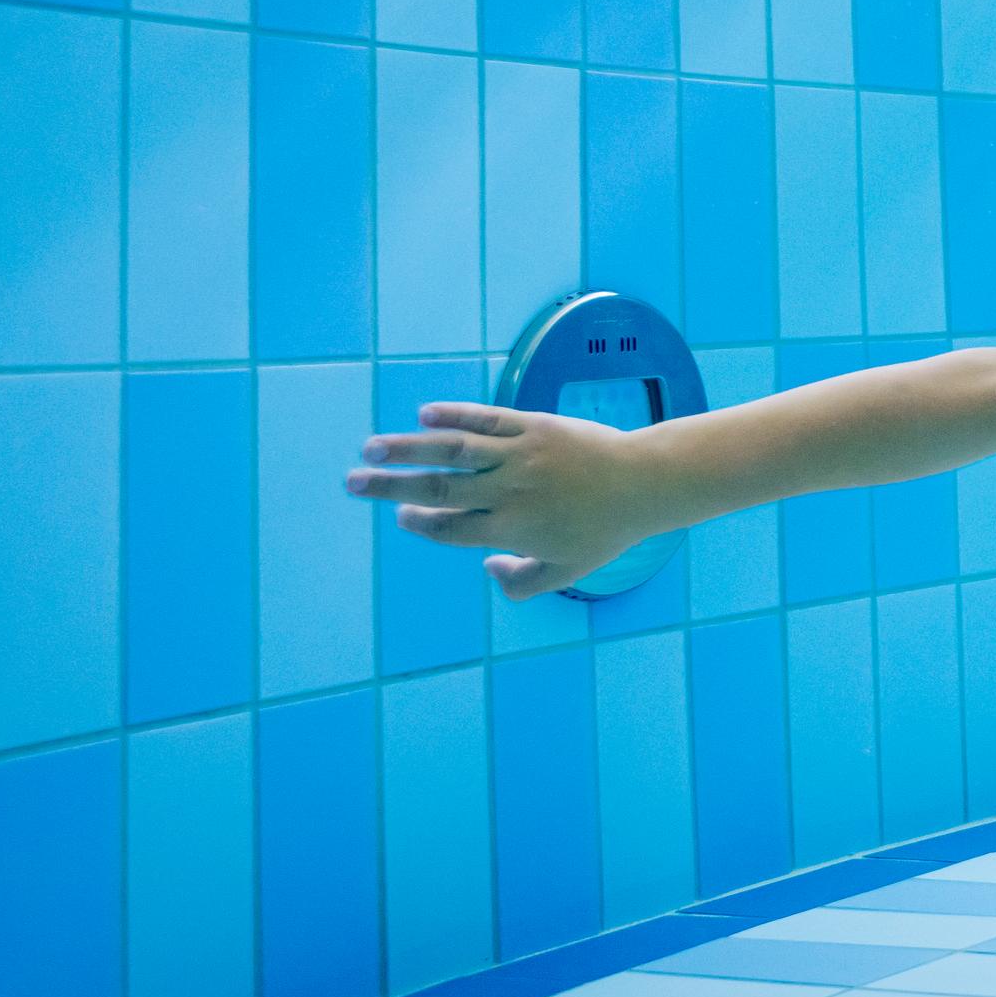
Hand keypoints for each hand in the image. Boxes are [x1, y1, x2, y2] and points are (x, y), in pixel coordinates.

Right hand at [347, 401, 669, 600]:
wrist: (644, 483)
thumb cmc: (605, 531)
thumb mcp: (566, 571)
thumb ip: (521, 581)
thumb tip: (485, 566)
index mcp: (511, 530)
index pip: (449, 528)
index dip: (419, 522)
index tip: (399, 515)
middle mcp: (508, 492)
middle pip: (438, 489)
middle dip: (390, 487)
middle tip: (351, 481)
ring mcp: (520, 456)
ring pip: (453, 450)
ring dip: (408, 448)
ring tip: (372, 448)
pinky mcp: (534, 426)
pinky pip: (486, 419)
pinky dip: (455, 415)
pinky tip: (425, 414)